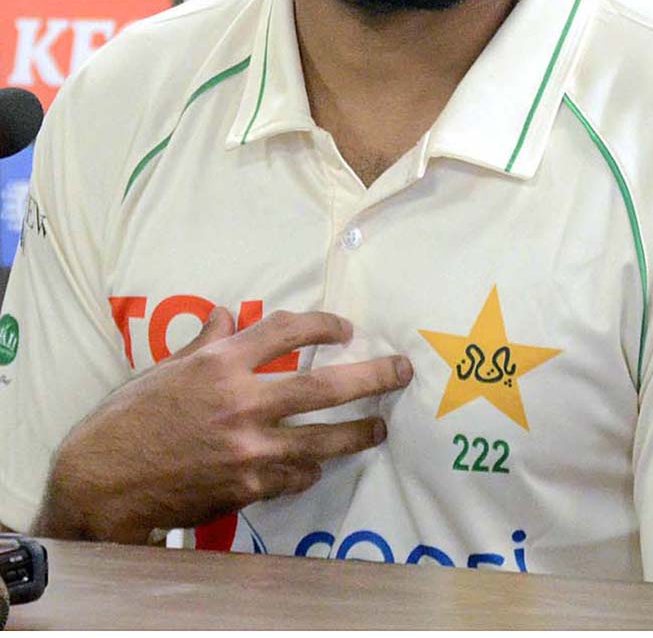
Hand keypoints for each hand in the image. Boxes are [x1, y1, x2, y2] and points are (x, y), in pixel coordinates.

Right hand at [34, 307, 412, 543]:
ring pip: (321, 439)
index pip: (286, 330)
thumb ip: (205, 342)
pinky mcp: (246, 486)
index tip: (347, 328)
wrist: (103, 480)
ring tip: (379, 428)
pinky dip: (308, 467)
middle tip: (400, 372)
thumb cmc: (128, 417)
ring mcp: (248, 447)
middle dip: (371, 377)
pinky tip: (317, 464)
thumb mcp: (165, 367)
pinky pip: (293, 474)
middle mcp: (241, 400)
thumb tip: (225, 315)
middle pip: (323, 385)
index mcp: (220, 362)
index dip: (324, 324)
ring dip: (357, 432)